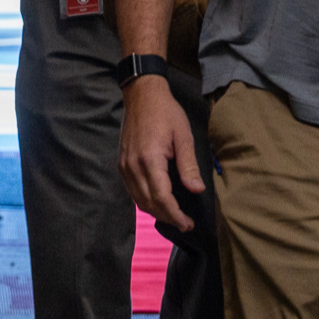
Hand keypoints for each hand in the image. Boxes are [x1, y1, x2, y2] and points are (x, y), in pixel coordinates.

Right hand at [119, 77, 202, 233]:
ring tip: (174, 216)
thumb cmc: (166, 112)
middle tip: (184, 223)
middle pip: (149, 203)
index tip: (188, 224)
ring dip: (156, 212)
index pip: (161, 198)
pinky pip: (132, 191)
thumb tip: (197, 189)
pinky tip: (158, 201)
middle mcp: (133, 166)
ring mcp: (124, 166)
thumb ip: (188, 164)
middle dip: (167, 217)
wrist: (142, 95)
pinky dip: (145, 201)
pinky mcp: (121, 164)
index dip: (175, 214)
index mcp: (150, 159)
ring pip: (139, 200)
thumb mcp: (183, 135)